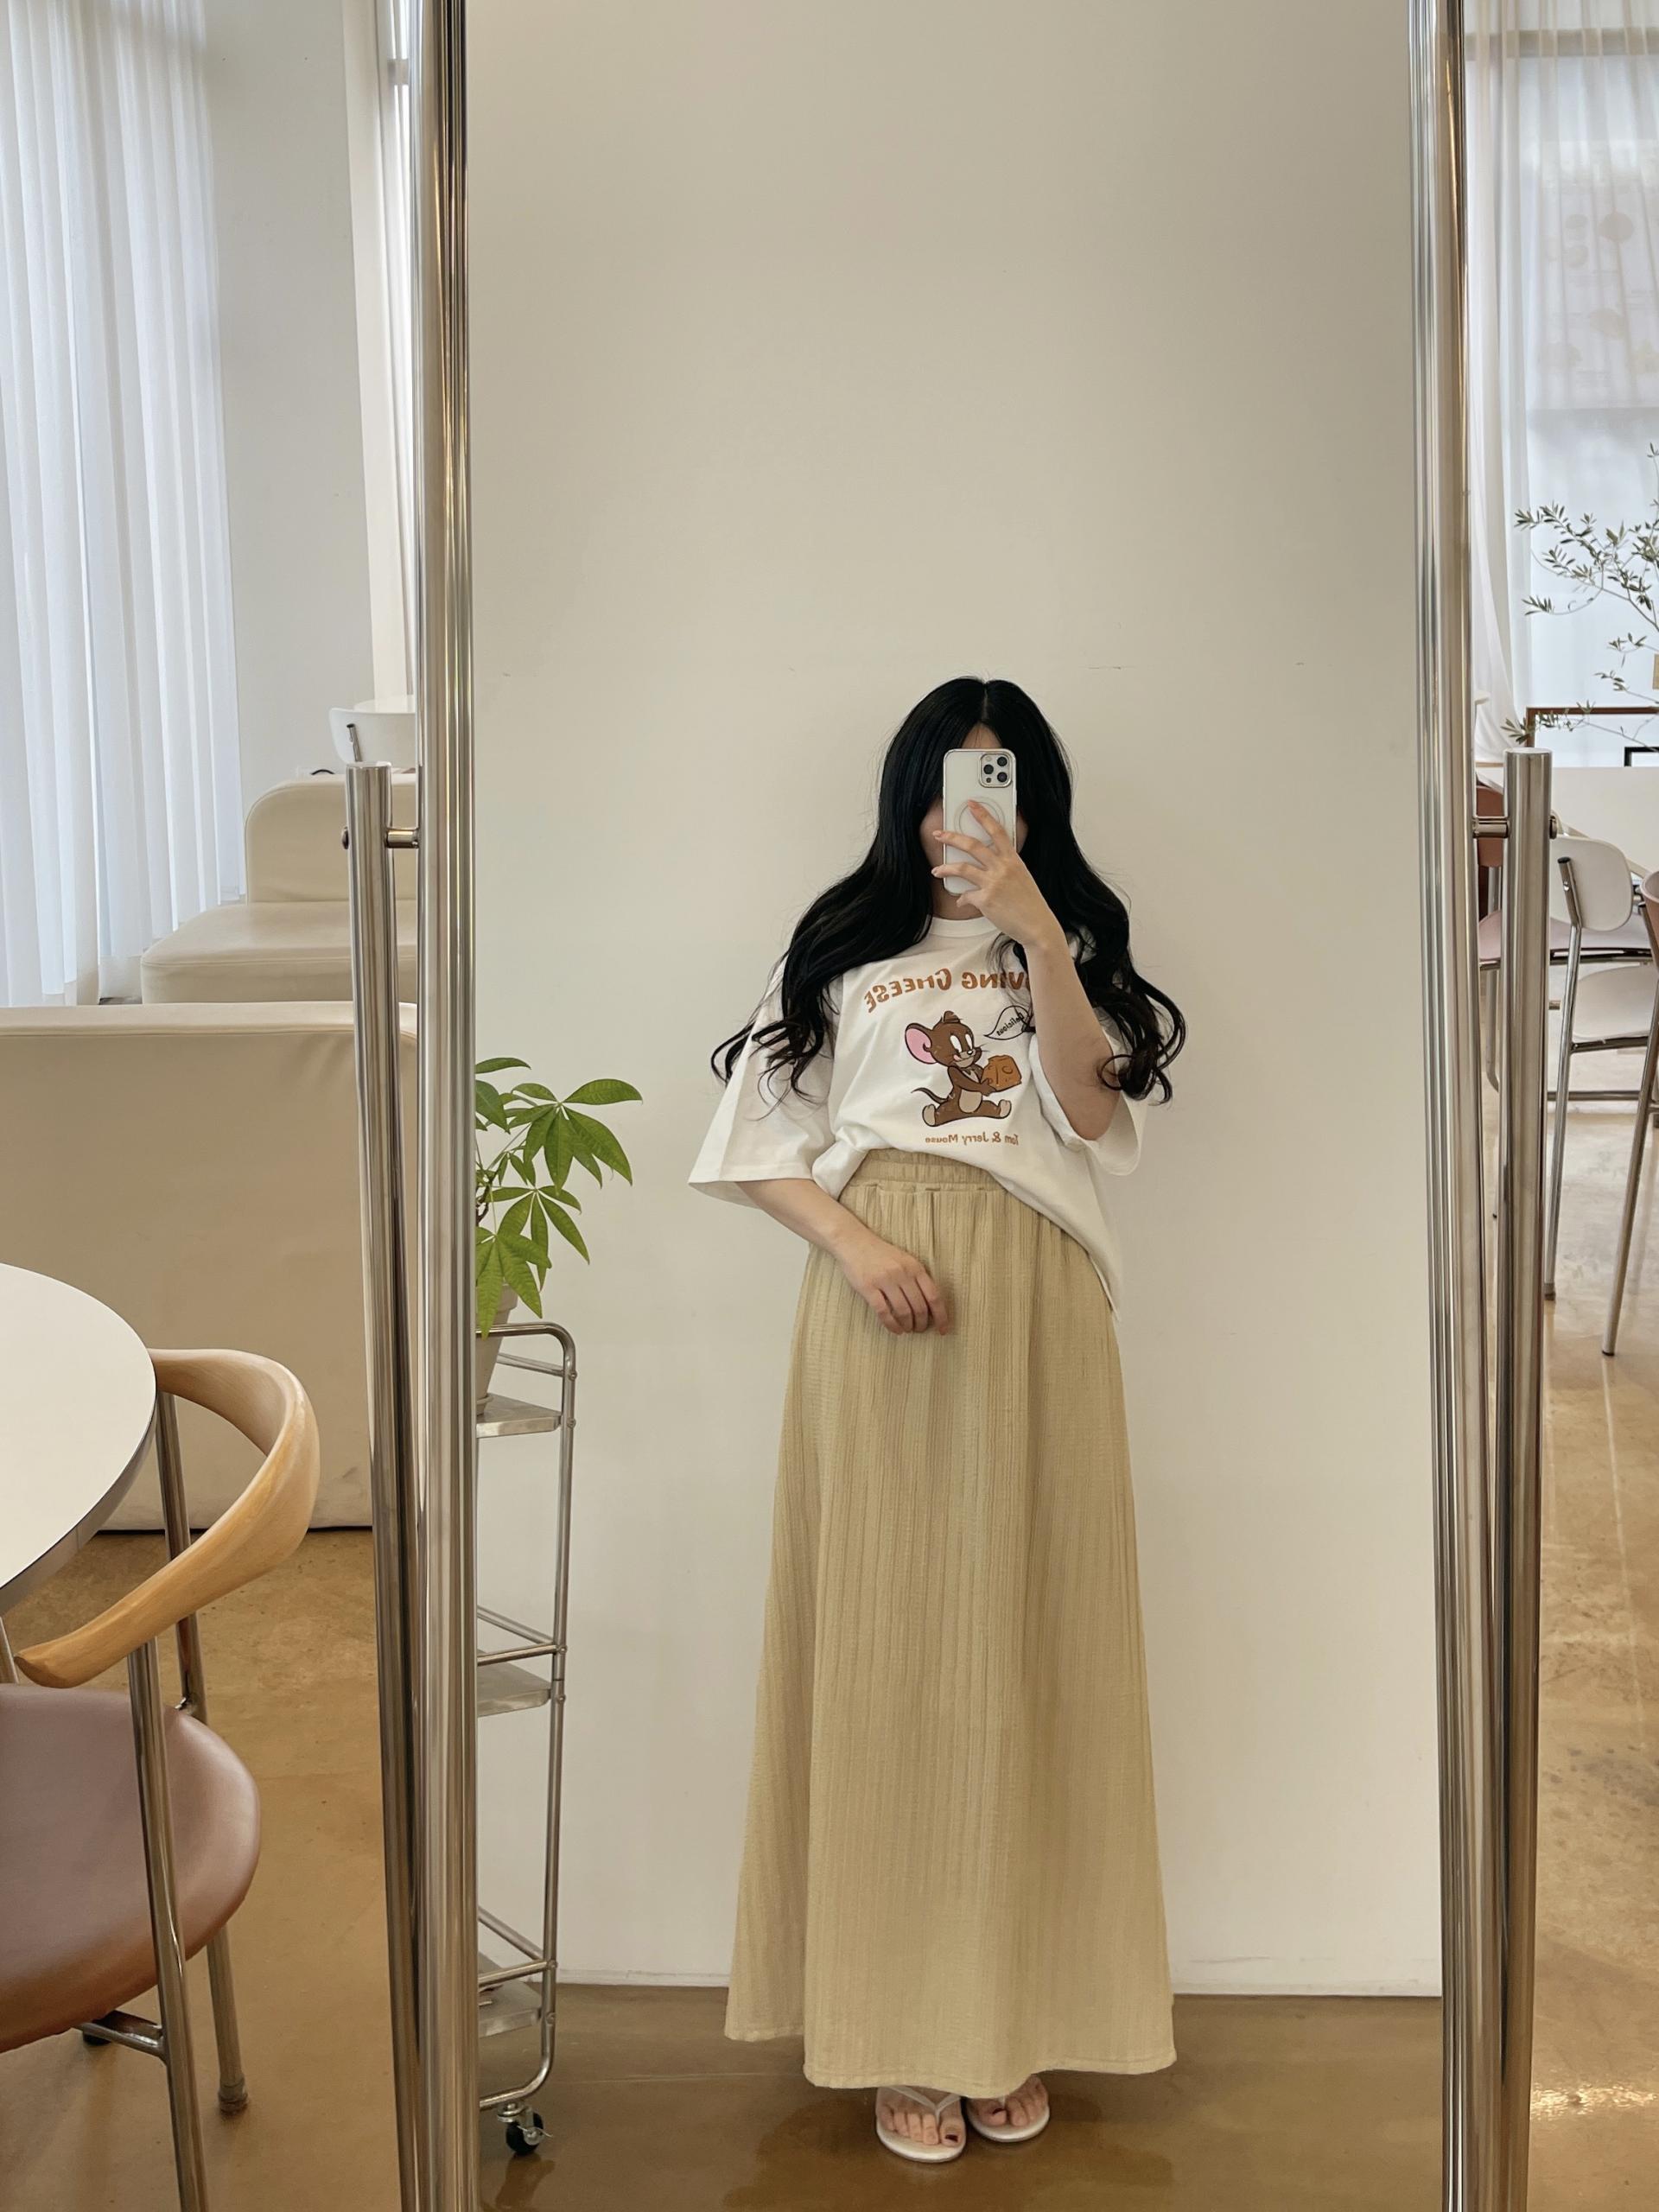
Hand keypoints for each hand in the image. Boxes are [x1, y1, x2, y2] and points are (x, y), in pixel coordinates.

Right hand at [835, 1224, 950, 1334]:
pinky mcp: (868, 1288)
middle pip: (919, 1307)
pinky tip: (895, 1330)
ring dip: (908, 1325)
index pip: (934, 1296)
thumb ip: (917, 1278)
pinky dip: (892, 1325)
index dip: (941, 1316)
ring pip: (903, 1311)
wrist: (853, 1242)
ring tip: (908, 1329)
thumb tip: (930, 1306)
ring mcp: (885, 1280)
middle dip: (922, 1324)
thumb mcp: (905, 1260)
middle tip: (919, 1329)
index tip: (943, 1329)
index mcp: (915, 1267)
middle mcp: (902, 1273)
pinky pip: (884, 1312)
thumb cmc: (881, 1254)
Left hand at [933, 802, 1063, 948]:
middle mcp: (1002, 868)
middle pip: (972, 845)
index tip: (972, 805)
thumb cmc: (1030, 905)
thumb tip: (987, 871)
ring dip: (945, 868)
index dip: (983, 815)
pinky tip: (961, 901)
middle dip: (952, 837)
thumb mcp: (1022, 878)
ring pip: (962, 868)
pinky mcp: (985, 900)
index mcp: (1013, 860)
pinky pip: (966, 896)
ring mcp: (993, 883)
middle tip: (939, 834)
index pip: (997, 831)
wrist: (1037, 925)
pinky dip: (962, 899)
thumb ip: (1004, 870)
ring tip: (937, 870)